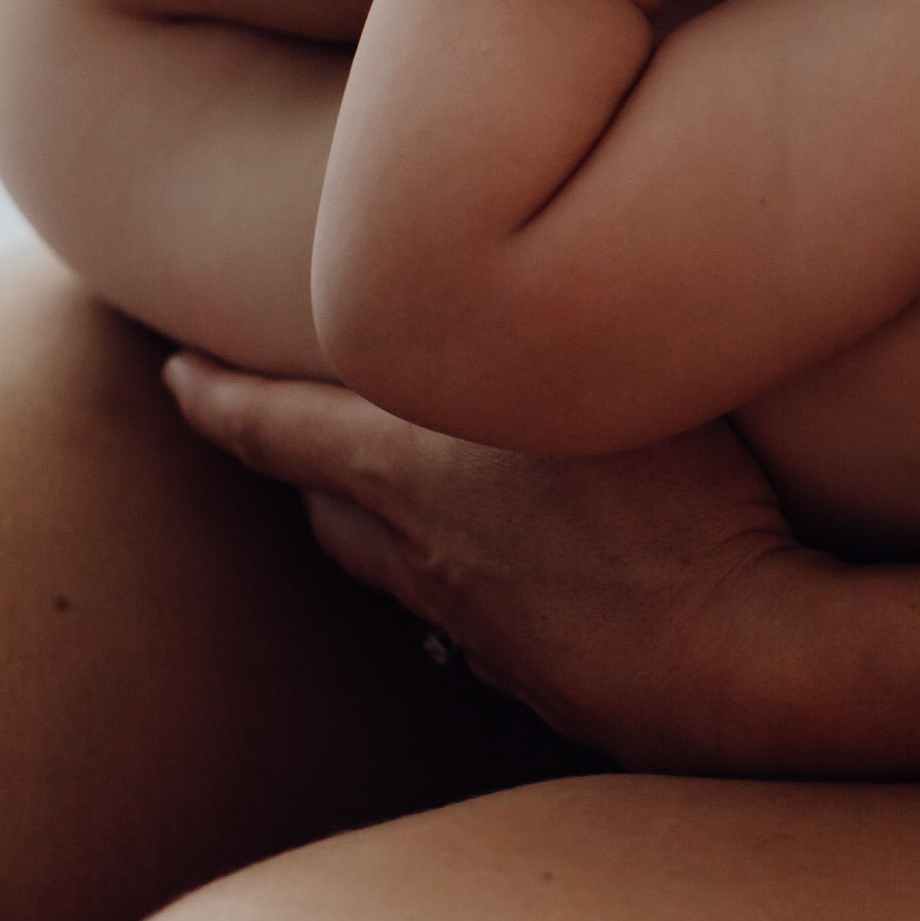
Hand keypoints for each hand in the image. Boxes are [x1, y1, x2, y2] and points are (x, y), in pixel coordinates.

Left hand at [162, 351, 796, 767]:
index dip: (218, 398)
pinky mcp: (539, 679)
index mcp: (411, 468)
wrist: (745, 665)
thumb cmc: (686, 497)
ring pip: (394, 568)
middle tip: (279, 422)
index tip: (175, 374)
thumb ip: (549, 300)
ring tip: (388, 492)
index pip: (276, 427)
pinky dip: (462, 581)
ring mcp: (480, 628)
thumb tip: (532, 241)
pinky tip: (512, 570)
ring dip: (376, 524)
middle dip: (298, 456)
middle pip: (328, 501)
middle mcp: (425, 551)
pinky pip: (467, 620)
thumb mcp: (601, 360)